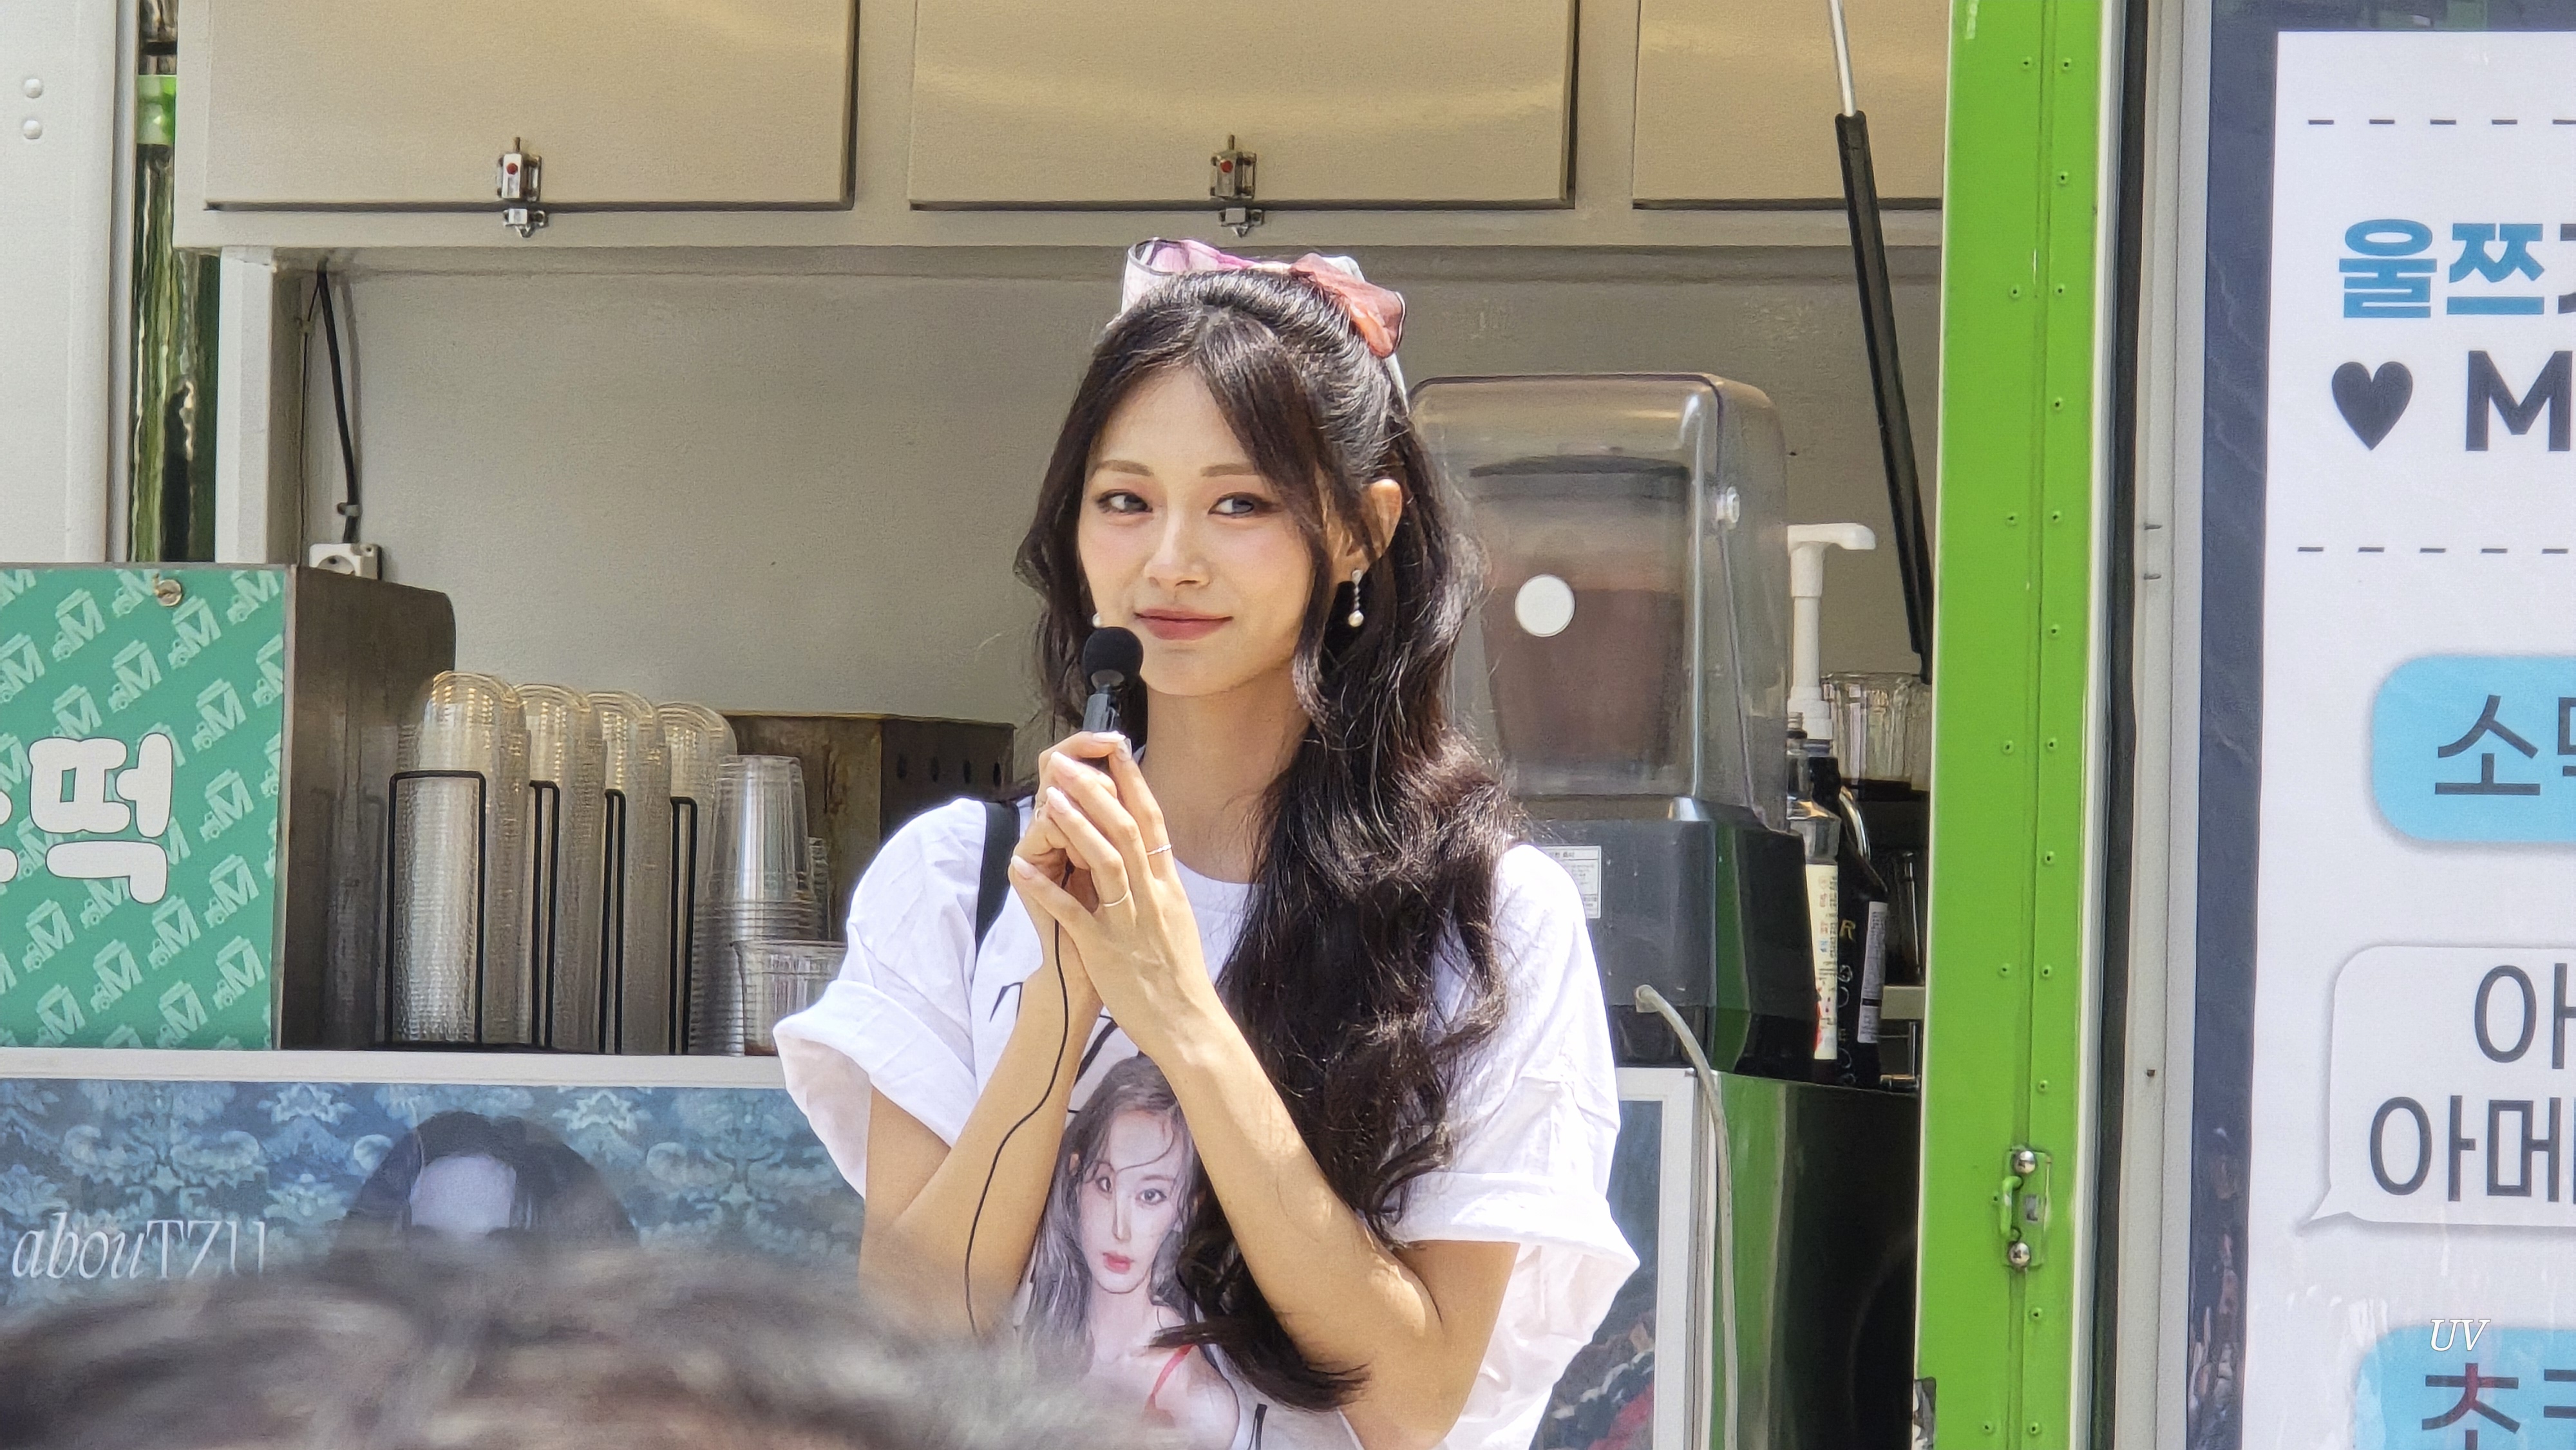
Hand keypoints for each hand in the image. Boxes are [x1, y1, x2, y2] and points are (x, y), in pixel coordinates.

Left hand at [1008, 735, 1218, 1062]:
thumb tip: (1150, 854)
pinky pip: (1073, 914)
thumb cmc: (1179, 976)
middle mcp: (1153, 896)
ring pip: (1105, 861)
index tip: (1116, 750)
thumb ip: (1161, 885)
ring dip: (1077, 826)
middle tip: (1069, 763)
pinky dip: (1046, 889)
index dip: (1133, 783)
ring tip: (1052, 797)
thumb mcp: (1177, 919)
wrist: (1189, 1026)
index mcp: (1168, 886)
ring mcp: (1130, 922)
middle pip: (1126, 830)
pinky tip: (1022, 869)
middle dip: (1097, 791)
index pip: (1152, 822)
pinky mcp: (1106, 950)